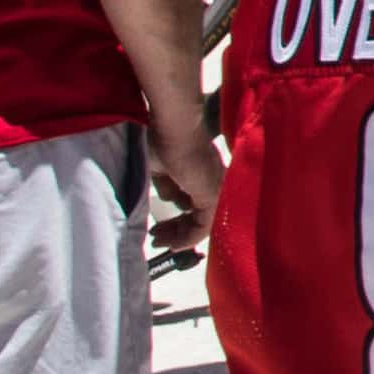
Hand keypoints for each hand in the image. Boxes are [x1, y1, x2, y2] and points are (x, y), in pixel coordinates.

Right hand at [143, 107, 225, 228]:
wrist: (174, 129)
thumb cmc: (164, 143)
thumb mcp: (162, 171)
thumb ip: (169, 187)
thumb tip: (172, 201)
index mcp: (205, 176)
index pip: (195, 206)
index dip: (177, 221)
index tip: (158, 229)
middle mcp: (215, 184)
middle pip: (199, 218)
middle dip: (175, 231)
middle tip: (157, 238)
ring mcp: (216, 190)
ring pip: (201, 224)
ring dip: (178, 237)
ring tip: (158, 240)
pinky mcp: (212, 195)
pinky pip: (203, 226)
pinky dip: (187, 238)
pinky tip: (171, 243)